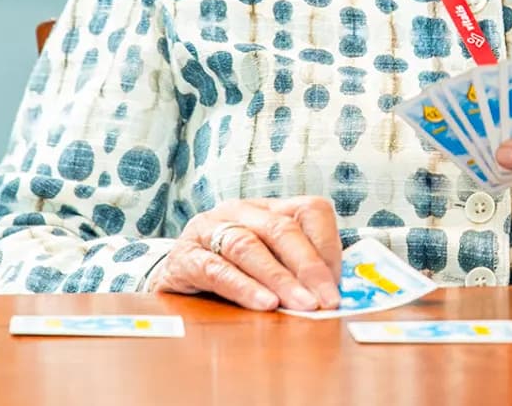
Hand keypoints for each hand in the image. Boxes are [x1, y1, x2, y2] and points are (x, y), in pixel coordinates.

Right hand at [146, 196, 342, 311]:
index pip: (310, 211)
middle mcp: (240, 210)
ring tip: (300, 304)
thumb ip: (298, 271)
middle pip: (282, 229)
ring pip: (249, 246)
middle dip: (308, 267)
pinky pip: (217, 269)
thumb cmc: (231, 271)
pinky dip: (243, 288)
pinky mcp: (185, 256)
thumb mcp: (269, 263)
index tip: (338, 284)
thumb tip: (334, 294)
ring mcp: (209, 229)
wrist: (173, 277)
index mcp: (270, 207)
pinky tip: (263, 304)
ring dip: (279, 278)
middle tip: (326, 300)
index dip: (328, 246)